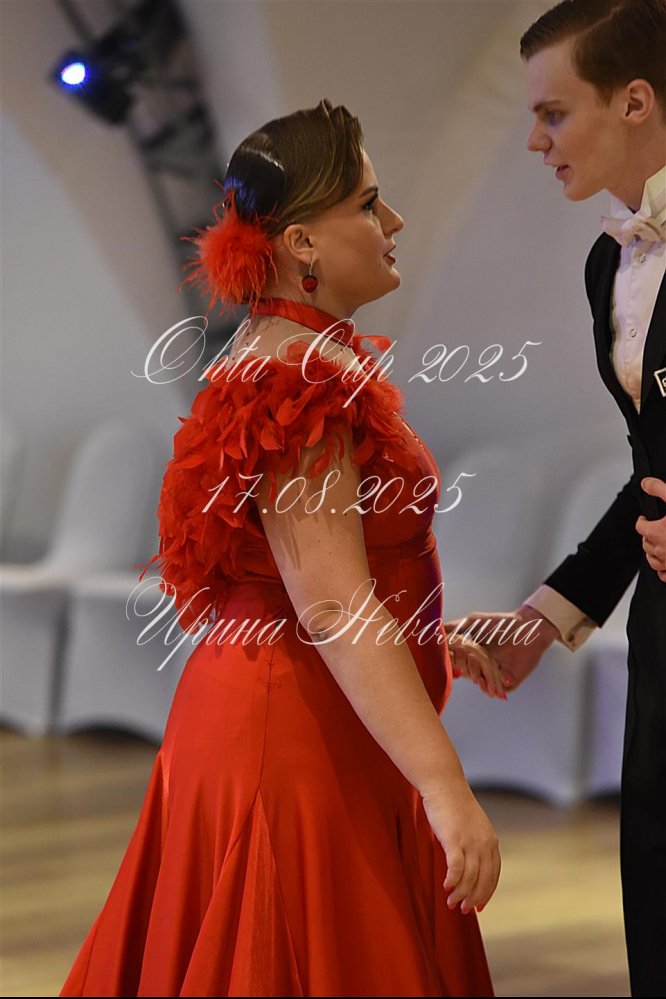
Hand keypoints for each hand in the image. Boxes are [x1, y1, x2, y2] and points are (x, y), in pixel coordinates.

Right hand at [422, 781, 500, 913]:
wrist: (444, 784)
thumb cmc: (452, 804)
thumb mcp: (470, 826)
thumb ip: (472, 844)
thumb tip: (466, 865)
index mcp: (491, 840)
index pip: (494, 874)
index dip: (487, 892)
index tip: (480, 906)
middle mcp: (484, 843)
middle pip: (484, 880)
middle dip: (474, 899)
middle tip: (463, 910)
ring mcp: (470, 841)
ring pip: (469, 878)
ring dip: (460, 894)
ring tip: (450, 903)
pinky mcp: (454, 839)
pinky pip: (456, 868)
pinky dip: (452, 881)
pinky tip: (446, 887)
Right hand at [444, 605, 559, 692]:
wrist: (527, 627)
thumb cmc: (501, 623)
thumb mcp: (474, 621)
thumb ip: (454, 626)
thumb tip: (434, 630)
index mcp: (473, 653)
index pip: (458, 664)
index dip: (453, 664)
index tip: (450, 659)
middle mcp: (483, 665)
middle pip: (469, 675)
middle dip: (468, 669)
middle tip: (471, 658)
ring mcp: (496, 674)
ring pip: (482, 685)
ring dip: (479, 681)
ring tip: (479, 676)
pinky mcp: (510, 681)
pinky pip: (498, 691)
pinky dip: (493, 690)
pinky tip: (492, 685)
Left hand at [636, 477, 665, 582]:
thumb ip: (660, 489)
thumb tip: (646, 483)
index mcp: (657, 532)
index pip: (640, 526)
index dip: (642, 521)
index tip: (646, 518)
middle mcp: (661, 550)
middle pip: (645, 543)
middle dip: (648, 535)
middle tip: (654, 529)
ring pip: (652, 560)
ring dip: (653, 553)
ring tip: (658, 545)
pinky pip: (665, 575)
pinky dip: (663, 570)